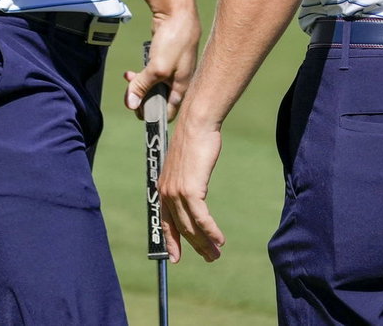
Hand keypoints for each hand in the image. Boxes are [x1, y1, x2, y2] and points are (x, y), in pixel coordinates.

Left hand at [122, 11, 198, 115]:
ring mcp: (172, 69)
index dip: (153, 115)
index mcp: (182, 86)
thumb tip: (131, 104)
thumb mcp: (157, 68)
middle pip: (158, 99)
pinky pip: (150, 72)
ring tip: (129, 81)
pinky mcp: (164, 58)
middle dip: (142, 98)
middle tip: (130, 96)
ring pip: (153, 85)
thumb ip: (144, 86)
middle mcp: (178, 80)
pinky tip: (130, 73)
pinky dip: (140, 74)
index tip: (138, 112)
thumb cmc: (174, 40)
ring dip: (139, 85)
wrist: (178, 12)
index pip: (168, 111)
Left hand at [160, 117, 226, 261]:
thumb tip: (192, 190)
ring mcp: (177, 193)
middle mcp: (166, 193)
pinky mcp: (191, 190)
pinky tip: (220, 239)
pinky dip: (211, 231)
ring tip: (216, 254)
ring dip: (205, 243)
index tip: (175, 258)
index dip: (171, 242)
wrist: (196, 124)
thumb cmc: (194, 141)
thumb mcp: (185, 164)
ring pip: (191, 227)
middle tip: (209, 257)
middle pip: (181, 228)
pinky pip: (201, 218)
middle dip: (195, 246)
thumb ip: (185, 180)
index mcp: (163, 188)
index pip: (166, 222)